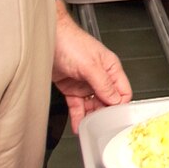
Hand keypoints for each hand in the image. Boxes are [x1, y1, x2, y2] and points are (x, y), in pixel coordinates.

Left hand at [52, 4, 131, 130]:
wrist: (46, 39)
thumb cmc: (70, 42)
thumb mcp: (90, 65)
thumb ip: (103, 84)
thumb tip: (115, 100)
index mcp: (110, 68)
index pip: (123, 92)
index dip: (120, 105)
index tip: (114, 117)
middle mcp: (99, 76)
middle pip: (108, 101)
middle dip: (104, 114)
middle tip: (100, 126)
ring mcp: (85, 83)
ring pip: (92, 106)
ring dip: (90, 118)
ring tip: (88, 128)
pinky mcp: (71, 88)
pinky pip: (77, 106)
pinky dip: (78, 117)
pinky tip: (79, 126)